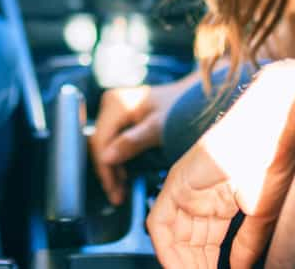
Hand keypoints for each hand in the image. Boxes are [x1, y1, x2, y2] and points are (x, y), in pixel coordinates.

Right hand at [90, 72, 198, 204]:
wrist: (194, 98)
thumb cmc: (180, 110)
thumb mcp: (159, 128)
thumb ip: (132, 141)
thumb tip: (106, 158)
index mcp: (117, 103)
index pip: (100, 141)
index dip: (105, 169)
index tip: (114, 192)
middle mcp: (112, 102)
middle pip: (100, 143)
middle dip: (107, 172)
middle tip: (118, 196)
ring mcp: (115, 108)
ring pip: (104, 144)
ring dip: (111, 169)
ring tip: (121, 192)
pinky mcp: (120, 117)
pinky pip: (112, 141)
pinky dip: (117, 160)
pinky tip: (124, 177)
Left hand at [147, 56, 294, 268]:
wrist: (275, 126)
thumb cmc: (274, 161)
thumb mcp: (261, 215)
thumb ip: (246, 245)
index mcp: (216, 202)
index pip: (204, 246)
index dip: (206, 268)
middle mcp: (197, 196)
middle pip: (185, 245)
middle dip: (192, 268)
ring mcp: (185, 187)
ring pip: (170, 237)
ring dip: (179, 264)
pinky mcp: (178, 180)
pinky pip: (159, 222)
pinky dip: (165, 249)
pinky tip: (178, 267)